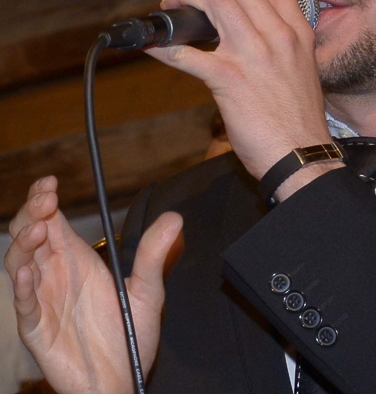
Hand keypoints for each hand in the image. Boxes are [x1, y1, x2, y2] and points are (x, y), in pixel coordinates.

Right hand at [4, 176, 182, 393]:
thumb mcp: (148, 290)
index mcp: (75, 257)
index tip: (51, 182)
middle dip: (31, 212)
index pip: (52, 218)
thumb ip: (153, 255)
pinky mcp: (37, 328)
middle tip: (45, 197)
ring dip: (24, 242)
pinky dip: (23, 286)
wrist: (121, 381)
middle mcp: (54, 272)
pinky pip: (25, 304)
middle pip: (30, 233)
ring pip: (19, 262)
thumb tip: (176, 217)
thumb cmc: (129, 336)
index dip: (45, 198)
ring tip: (39, 228)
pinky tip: (27, 269)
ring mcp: (43, 299)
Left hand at [146, 0, 332, 180]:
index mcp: (297, 32)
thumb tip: (249, 34)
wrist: (302, 156)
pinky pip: (186, 52)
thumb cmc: (300, 120)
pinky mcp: (228, 78)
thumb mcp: (303, 68)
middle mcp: (277, 35)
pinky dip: (163, 46)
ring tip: (170, 9)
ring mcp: (252, 53)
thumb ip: (281, 45)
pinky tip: (152, 46)